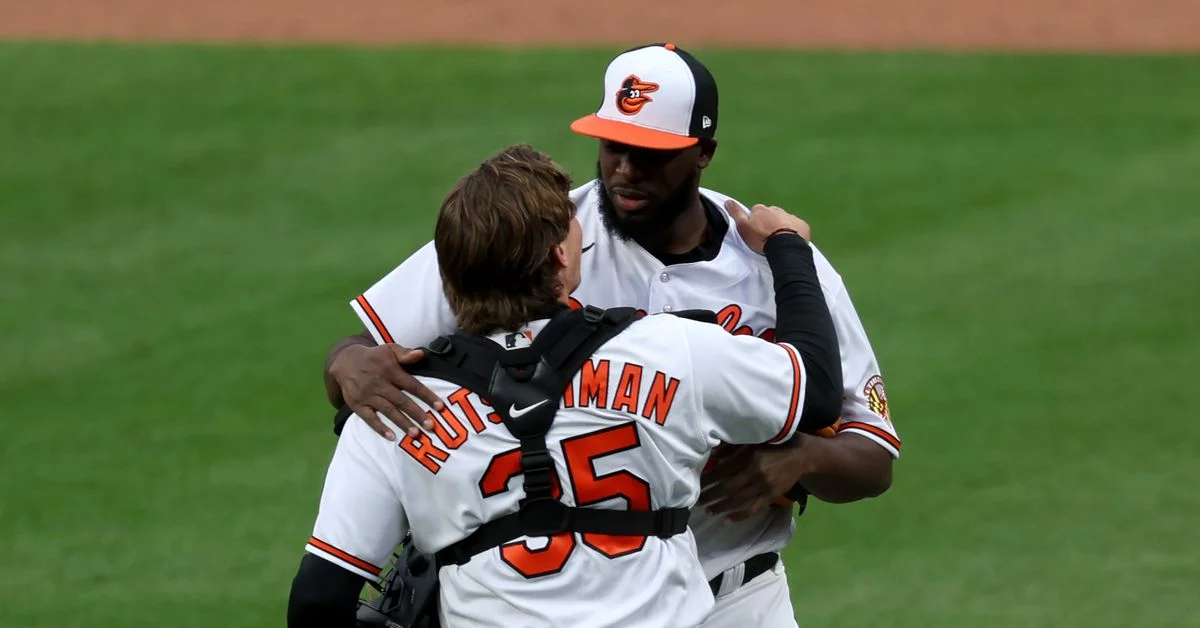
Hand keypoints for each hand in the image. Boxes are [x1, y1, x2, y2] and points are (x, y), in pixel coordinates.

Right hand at [329, 343, 445, 440]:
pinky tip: (391, 437)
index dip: (426, 396)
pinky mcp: (357, 404)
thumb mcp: (389, 349)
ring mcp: (368, 395)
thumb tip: (421, 354)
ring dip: (402, 423)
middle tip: (430, 426)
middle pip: (401, 401)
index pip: (412, 385)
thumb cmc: (374, 357)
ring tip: (415, 434)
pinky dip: (380, 428)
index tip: (439, 407)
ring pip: (388, 411)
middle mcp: (380, 384)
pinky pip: (369, 418)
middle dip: (417, 414)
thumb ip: (405, 353)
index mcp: (390, 371)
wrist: (345, 361)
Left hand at [698, 440, 811, 521]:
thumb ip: (733, 448)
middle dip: (711, 496)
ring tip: (708, 511)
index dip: (709, 479)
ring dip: (721, 507)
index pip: (723, 470)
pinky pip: (753, 509)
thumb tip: (712, 456)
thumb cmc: (774, 444)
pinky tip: (727, 520)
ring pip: (738, 500)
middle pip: (728, 487)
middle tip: (697, 501)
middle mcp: (755, 472)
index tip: (697, 484)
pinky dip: (739, 516)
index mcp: (749, 456)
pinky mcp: (772, 496)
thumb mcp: (753, 440)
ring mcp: (764, 486)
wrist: (802, 455)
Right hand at [725, 200, 810, 254]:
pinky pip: (797, 227)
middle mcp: (776, 209)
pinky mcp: (802, 225)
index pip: (755, 212)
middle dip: (769, 223)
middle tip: (766, 237)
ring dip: (781, 227)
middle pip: (770, 215)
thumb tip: (728, 201)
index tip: (755, 231)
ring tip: (778, 240)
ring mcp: (790, 217)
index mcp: (761, 209)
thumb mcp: (743, 227)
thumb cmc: (761, 238)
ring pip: (784, 220)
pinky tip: (791, 241)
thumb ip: (736, 213)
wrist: (784, 247)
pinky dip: (794, 232)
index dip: (754, 222)